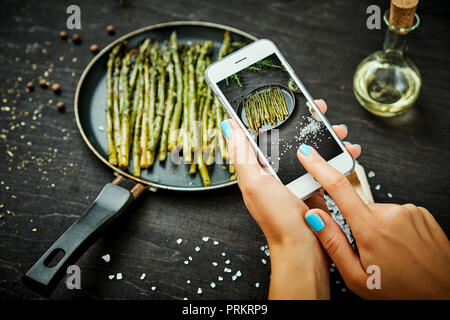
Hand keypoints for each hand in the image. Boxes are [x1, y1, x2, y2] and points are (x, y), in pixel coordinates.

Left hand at [221, 99, 359, 298]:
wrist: (304, 249)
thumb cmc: (277, 219)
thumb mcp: (254, 184)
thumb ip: (243, 155)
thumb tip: (229, 126)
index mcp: (257, 167)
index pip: (260, 131)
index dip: (270, 112)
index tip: (284, 96)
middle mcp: (274, 169)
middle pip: (287, 134)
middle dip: (304, 118)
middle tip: (318, 107)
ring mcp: (294, 176)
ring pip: (309, 146)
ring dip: (325, 134)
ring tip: (338, 129)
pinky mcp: (312, 184)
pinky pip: (324, 162)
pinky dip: (336, 154)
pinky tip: (348, 151)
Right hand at [297, 145, 449, 298]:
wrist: (444, 296)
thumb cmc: (403, 292)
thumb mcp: (357, 277)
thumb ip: (332, 243)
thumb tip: (314, 216)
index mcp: (371, 228)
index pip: (338, 187)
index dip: (319, 166)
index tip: (307, 154)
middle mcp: (391, 213)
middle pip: (358, 207)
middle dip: (356, 224)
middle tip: (367, 252)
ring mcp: (409, 211)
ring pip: (377, 212)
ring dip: (375, 227)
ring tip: (389, 253)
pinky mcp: (420, 212)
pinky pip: (395, 213)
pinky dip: (392, 227)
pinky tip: (400, 247)